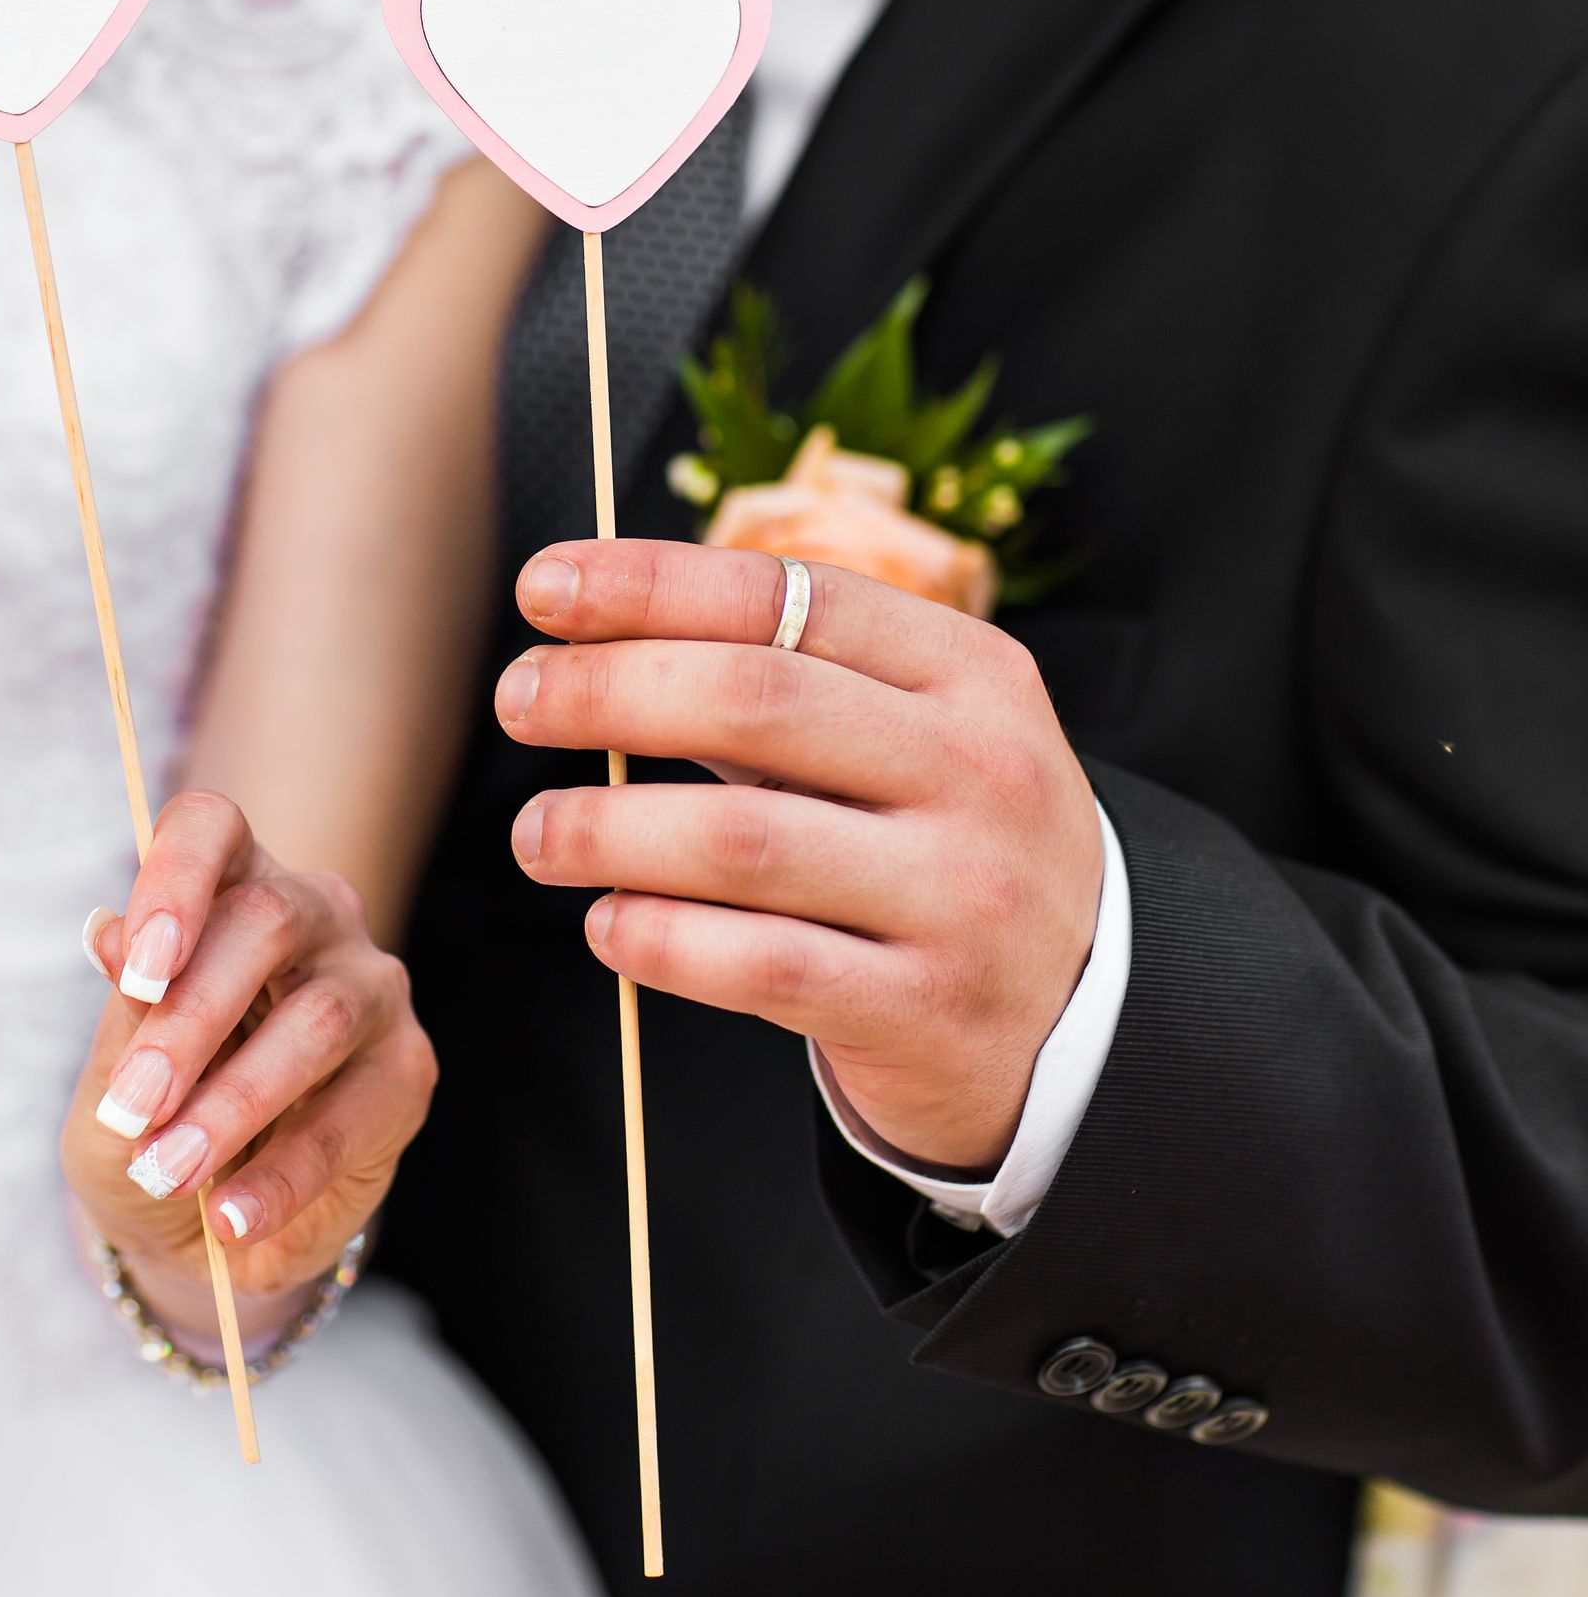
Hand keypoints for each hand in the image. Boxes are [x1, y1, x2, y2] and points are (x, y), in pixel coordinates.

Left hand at [61, 791, 436, 1333]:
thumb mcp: (109, 1082)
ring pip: (321, 1017)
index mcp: (227, 886)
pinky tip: (231, 1220)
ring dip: (235, 1104)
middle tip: (133, 1109)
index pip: (211, 829)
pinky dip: (284, 1176)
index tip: (136, 966)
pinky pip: (351, 1117)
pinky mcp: (407, 1072)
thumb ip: (124, 1016)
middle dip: (192, 1017)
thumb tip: (109, 933)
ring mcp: (371, 989)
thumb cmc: (147, 1122)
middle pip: (268, 917)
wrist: (191, 1223)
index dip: (176, 878)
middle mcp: (313, 916)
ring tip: (170, 1172)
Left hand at [497, 540, 1103, 1171]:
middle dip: (607, 690)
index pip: (788, 596)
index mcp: (971, 672)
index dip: (649, 583)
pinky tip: (608, 925)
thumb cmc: (945, 842)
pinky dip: (660, 941)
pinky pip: (760, 967)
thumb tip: (593, 638)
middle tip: (519, 702)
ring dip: (608, 828)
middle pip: (754, 700)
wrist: (1078, 1013)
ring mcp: (960, 895)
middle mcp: (978, 771)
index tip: (543, 586)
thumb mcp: (915, 736)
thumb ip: (783, 682)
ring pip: (742, 840)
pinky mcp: (924, 1008)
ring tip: (536, 832)